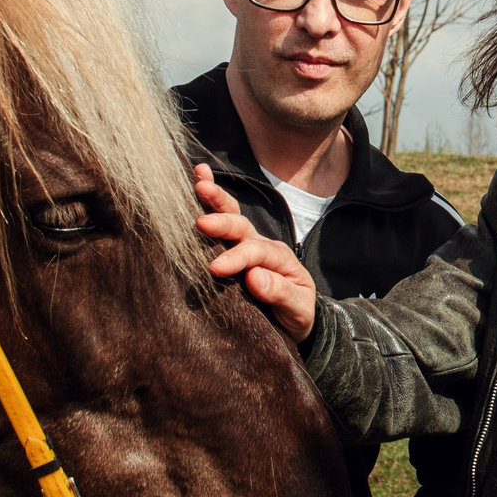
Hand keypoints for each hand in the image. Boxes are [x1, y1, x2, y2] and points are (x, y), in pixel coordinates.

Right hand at [194, 163, 317, 340]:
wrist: (295, 319)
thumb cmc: (296, 313)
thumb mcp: (298, 309)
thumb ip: (281, 293)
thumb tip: (255, 277)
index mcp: (280, 258)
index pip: (257, 252)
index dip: (237, 257)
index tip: (216, 268)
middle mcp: (262, 245)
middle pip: (243, 227)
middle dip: (223, 222)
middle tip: (202, 223)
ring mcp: (246, 244)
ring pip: (232, 216)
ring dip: (216, 198)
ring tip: (199, 181)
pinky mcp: (230, 250)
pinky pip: (221, 223)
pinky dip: (210, 200)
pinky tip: (198, 177)